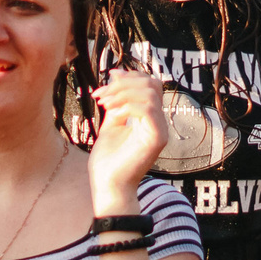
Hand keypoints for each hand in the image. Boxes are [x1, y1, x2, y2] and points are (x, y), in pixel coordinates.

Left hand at [86, 68, 164, 203]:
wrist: (107, 185)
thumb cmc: (108, 159)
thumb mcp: (111, 120)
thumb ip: (117, 99)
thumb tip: (117, 73)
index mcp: (149, 117)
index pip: (149, 84)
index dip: (128, 77)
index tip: (105, 83)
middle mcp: (158, 122)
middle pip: (151, 84)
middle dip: (123, 84)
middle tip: (101, 96)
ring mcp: (160, 130)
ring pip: (150, 94)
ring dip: (122, 93)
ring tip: (104, 104)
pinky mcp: (157, 139)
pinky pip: (148, 110)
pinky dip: (127, 106)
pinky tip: (113, 114)